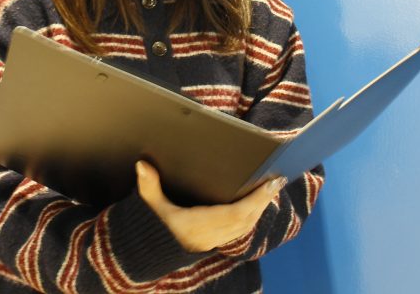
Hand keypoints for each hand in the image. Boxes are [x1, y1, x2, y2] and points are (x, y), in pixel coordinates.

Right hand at [135, 160, 286, 252]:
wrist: (148, 254)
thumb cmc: (151, 226)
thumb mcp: (149, 205)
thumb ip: (148, 185)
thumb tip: (142, 164)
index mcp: (197, 226)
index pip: (235, 213)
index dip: (256, 199)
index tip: (270, 183)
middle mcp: (209, 235)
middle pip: (246, 219)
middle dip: (264, 200)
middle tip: (278, 180)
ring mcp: (213, 241)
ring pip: (246, 225)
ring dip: (261, 207)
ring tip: (272, 188)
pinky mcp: (215, 242)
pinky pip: (240, 230)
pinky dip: (253, 216)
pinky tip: (259, 203)